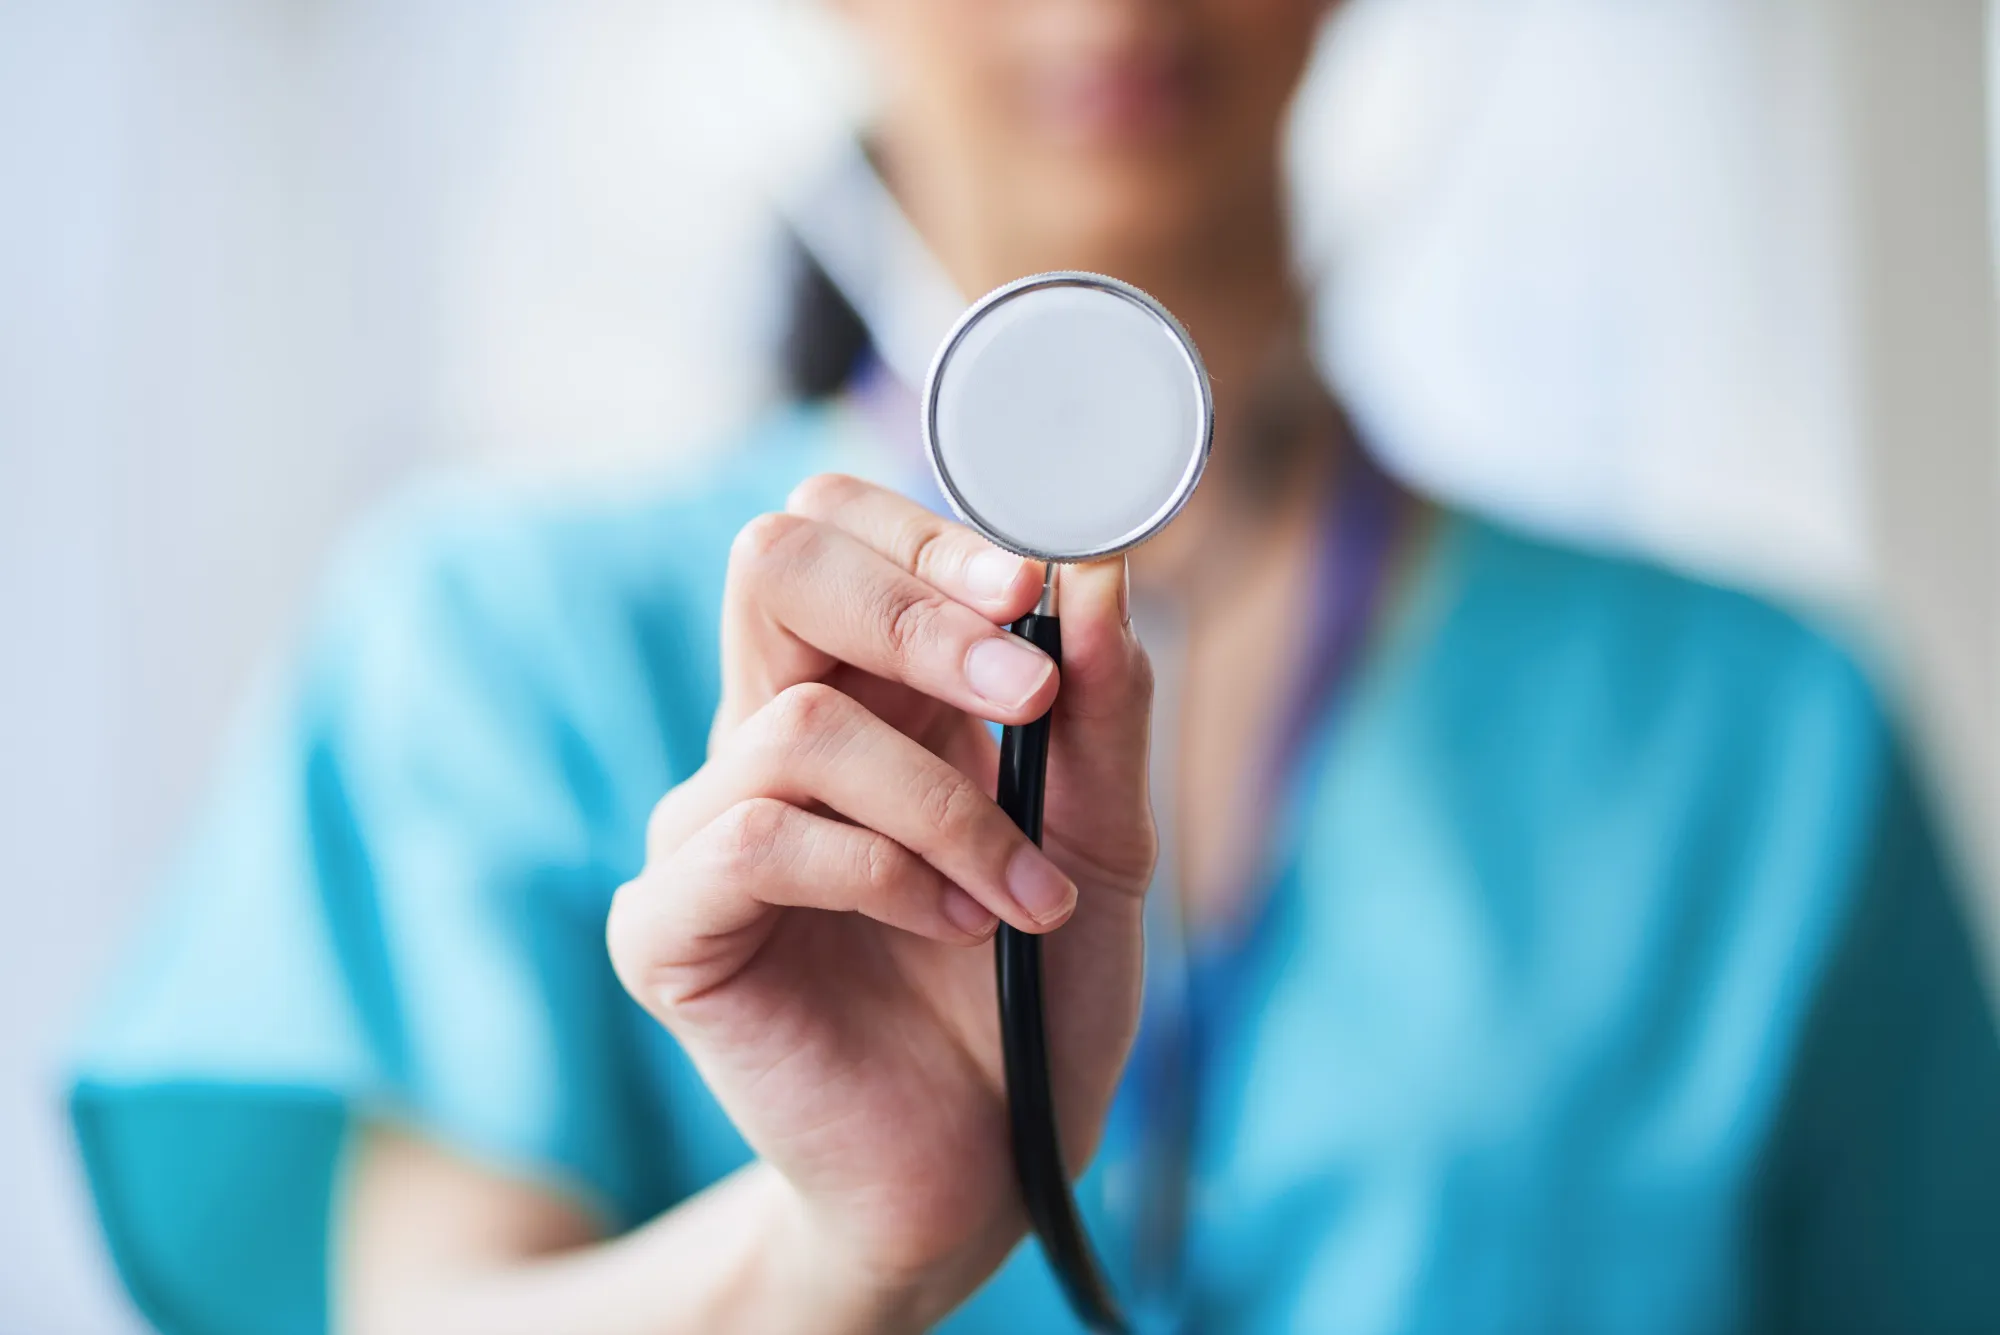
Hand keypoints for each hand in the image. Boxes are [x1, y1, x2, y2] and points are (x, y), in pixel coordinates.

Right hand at [606, 474, 1154, 1327]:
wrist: (990, 1163)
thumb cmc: (1034, 997)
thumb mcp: (1102, 842)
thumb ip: (1100, 712)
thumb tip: (1095, 573)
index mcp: (869, 695)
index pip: (838, 532)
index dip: (923, 533)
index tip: (1030, 588)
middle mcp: (772, 736)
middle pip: (775, 563)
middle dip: (912, 613)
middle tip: (1024, 692)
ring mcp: (709, 828)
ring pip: (796, 720)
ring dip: (941, 806)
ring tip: (1021, 896)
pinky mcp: (670, 926)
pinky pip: (754, 836)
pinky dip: (878, 873)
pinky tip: (950, 928)